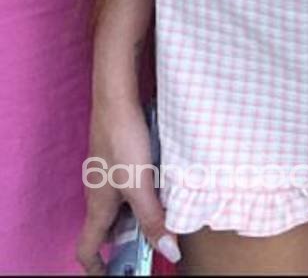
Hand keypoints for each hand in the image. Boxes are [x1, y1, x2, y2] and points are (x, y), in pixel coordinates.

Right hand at [76, 97, 178, 274]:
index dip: (97, 267)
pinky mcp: (119, 159)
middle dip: (128, 240)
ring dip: (140, 214)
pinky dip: (144, 193)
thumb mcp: (140, 186)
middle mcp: (99, 194)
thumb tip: (169, 252)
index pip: (86, 248)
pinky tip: (164, 183)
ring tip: (166, 211)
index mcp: (98, 207)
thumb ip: (153, 219)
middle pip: (108, 230)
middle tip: (156, 240)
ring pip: (122, 207)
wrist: (117, 99)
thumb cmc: (123, 141)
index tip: (114, 274)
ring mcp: (108, 175)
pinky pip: (129, 186)